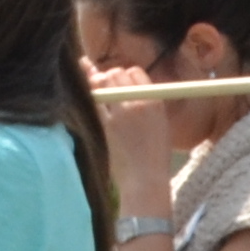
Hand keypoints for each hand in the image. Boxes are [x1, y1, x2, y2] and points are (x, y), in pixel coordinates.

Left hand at [89, 64, 183, 209]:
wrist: (145, 178)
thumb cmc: (155, 154)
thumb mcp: (160, 122)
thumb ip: (146, 101)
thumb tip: (128, 84)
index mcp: (154, 100)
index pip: (135, 71)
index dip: (127, 75)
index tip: (124, 83)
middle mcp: (137, 102)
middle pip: (116, 73)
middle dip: (110, 76)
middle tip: (108, 85)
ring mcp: (120, 113)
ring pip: (103, 83)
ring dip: (98, 83)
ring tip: (98, 88)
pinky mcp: (106, 124)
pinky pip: (95, 101)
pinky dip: (92, 97)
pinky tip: (89, 96)